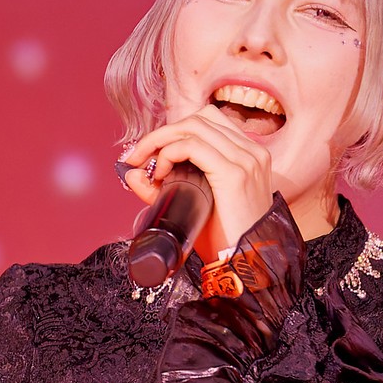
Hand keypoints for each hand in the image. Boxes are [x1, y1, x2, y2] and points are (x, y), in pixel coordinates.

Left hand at [118, 105, 274, 256]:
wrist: (246, 265)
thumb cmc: (223, 241)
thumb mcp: (193, 207)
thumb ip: (163, 189)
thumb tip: (132, 174)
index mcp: (249, 155)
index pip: (209, 122)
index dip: (175, 130)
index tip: (148, 152)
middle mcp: (251, 151)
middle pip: (200, 118)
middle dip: (163, 132)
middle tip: (138, 155)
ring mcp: (246, 160)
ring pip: (194, 127)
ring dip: (161, 140)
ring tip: (145, 163)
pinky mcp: (234, 173)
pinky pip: (192, 146)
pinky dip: (169, 153)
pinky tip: (160, 172)